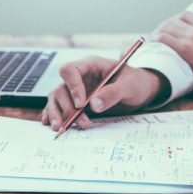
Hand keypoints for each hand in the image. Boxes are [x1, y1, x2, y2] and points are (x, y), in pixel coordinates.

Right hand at [42, 56, 166, 129]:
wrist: (140, 91)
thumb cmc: (136, 82)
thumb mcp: (129, 85)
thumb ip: (113, 93)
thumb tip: (94, 105)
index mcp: (91, 65)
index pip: (70, 70)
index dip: (72, 87)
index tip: (81, 104)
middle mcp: (80, 76)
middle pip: (61, 88)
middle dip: (68, 107)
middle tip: (81, 122)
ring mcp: (76, 89)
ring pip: (57, 98)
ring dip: (57, 113)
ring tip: (60, 128)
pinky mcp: (76, 101)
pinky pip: (59, 106)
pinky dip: (54, 115)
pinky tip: (52, 124)